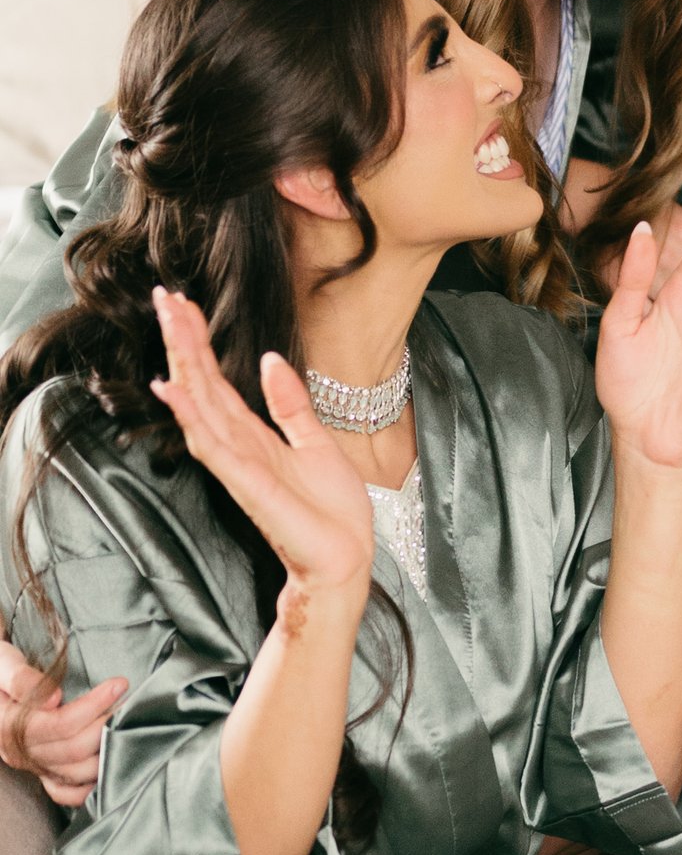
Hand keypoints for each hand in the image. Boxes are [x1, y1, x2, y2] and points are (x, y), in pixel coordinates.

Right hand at [0, 638, 121, 808]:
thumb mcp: (3, 664)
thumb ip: (22, 678)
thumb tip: (53, 698)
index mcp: (9, 727)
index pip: (60, 724)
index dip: (94, 705)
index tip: (119, 684)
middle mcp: (20, 753)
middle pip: (73, 750)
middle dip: (105, 725)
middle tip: (127, 702)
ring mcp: (32, 766)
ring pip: (76, 772)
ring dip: (105, 750)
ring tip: (124, 724)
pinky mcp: (42, 772)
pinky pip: (66, 793)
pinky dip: (89, 787)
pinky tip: (108, 765)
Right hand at [151, 291, 373, 595]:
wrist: (346, 559)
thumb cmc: (331, 511)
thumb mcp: (316, 442)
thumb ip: (290, 404)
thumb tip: (268, 361)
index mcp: (254, 434)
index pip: (217, 379)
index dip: (199, 340)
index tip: (182, 302)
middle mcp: (238, 446)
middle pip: (201, 384)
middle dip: (182, 340)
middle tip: (163, 295)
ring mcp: (238, 465)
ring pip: (200, 405)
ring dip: (182, 364)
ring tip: (167, 323)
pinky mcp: (248, 486)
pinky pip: (213, 445)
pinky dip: (191, 416)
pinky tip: (173, 389)